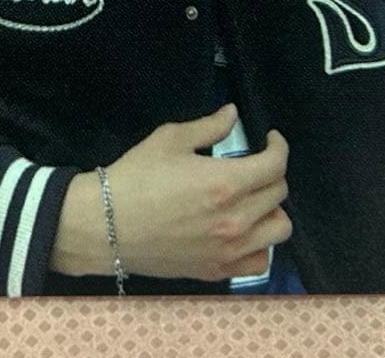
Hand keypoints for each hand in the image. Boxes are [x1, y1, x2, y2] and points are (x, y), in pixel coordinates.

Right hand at [51, 104, 291, 281]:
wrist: (105, 225)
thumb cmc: (136, 176)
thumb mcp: (170, 139)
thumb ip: (208, 126)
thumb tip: (232, 113)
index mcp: (225, 183)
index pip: (275, 165)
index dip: (279, 146)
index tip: (270, 139)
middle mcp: (235, 219)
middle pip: (278, 193)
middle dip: (271, 172)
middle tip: (253, 165)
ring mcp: (228, 250)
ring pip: (279, 229)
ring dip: (271, 209)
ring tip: (252, 198)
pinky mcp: (217, 271)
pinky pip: (260, 261)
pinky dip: (260, 243)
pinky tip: (244, 230)